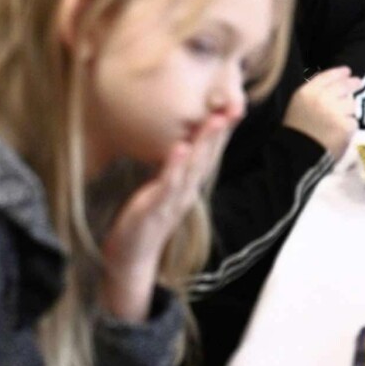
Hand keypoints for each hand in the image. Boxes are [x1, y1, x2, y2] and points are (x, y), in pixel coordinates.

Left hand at [99, 115, 230, 321]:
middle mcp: (186, 192)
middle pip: (207, 158)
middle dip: (220, 133)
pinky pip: (168, 184)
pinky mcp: (156, 209)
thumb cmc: (144, 218)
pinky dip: (175, 166)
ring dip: (205, 144)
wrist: (130, 258)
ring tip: (214, 121)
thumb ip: (174, 169)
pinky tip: (180, 148)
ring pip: (193, 168)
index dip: (221, 132)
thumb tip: (179, 141)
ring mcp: (173, 201)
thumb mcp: (163, 190)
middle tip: (234, 107)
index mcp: (188, 186)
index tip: (233, 106)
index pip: (209, 155)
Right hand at [284, 66, 359, 158]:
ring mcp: (336, 112)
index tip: (347, 71)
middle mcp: (322, 98)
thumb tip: (333, 85)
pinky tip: (341, 131)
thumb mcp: (298, 105)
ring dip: (349, 109)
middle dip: (352, 83)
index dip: (339, 73)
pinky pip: (353, 121)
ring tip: (341, 117)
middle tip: (358, 82)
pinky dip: (349, 125)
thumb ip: (313, 93)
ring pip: (351, 104)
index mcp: (307, 93)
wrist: (299, 154)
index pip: (327, 76)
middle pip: (343, 86)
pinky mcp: (346, 126)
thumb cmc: (296, 131)